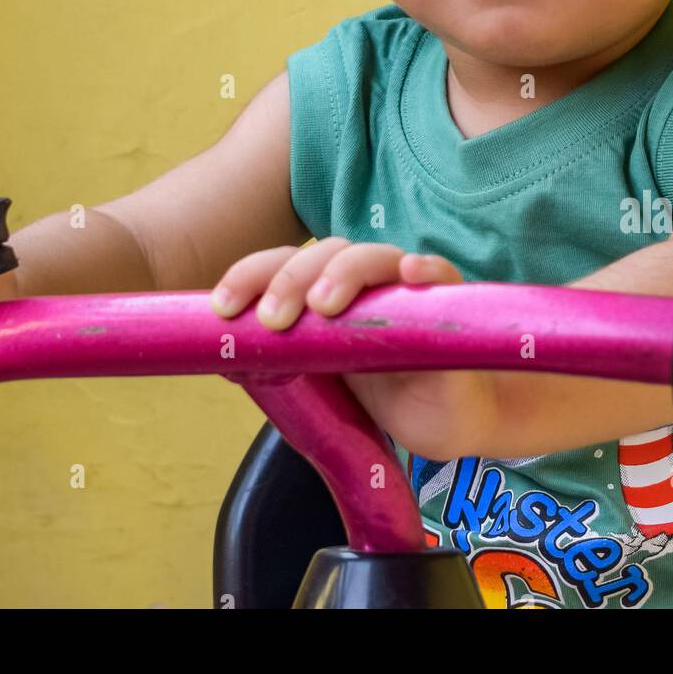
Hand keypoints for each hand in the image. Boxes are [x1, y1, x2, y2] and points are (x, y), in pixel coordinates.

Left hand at [209, 237, 494, 459]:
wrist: (449, 419)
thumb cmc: (383, 392)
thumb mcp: (326, 382)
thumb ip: (286, 365)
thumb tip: (226, 361)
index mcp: (329, 292)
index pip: (286, 265)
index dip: (252, 275)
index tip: (222, 307)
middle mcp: (366, 281)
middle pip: (326, 254)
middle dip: (291, 279)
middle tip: (272, 318)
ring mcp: (407, 289)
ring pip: (375, 257)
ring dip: (345, 272)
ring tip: (324, 305)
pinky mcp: (450, 307)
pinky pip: (442, 276)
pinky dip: (428, 267)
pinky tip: (412, 271)